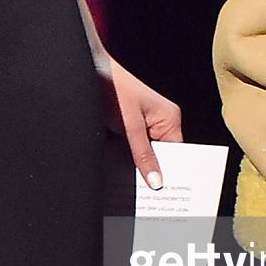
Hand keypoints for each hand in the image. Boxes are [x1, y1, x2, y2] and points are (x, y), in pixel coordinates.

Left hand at [98, 56, 181, 187]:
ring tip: (130, 190)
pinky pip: (132, 147)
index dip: (171, 174)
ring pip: (145, 153)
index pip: (177, 154)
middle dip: (152, 173)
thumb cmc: (113, 87)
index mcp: (169, 118)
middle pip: (161, 155)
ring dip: (136, 166)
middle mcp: (160, 121)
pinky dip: (126, 158)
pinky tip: (119, 171)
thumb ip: (142, 154)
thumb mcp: (130, 125)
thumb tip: (157, 181)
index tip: (164, 196)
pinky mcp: (128, 125)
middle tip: (146, 199)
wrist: (88, 65)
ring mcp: (143, 123)